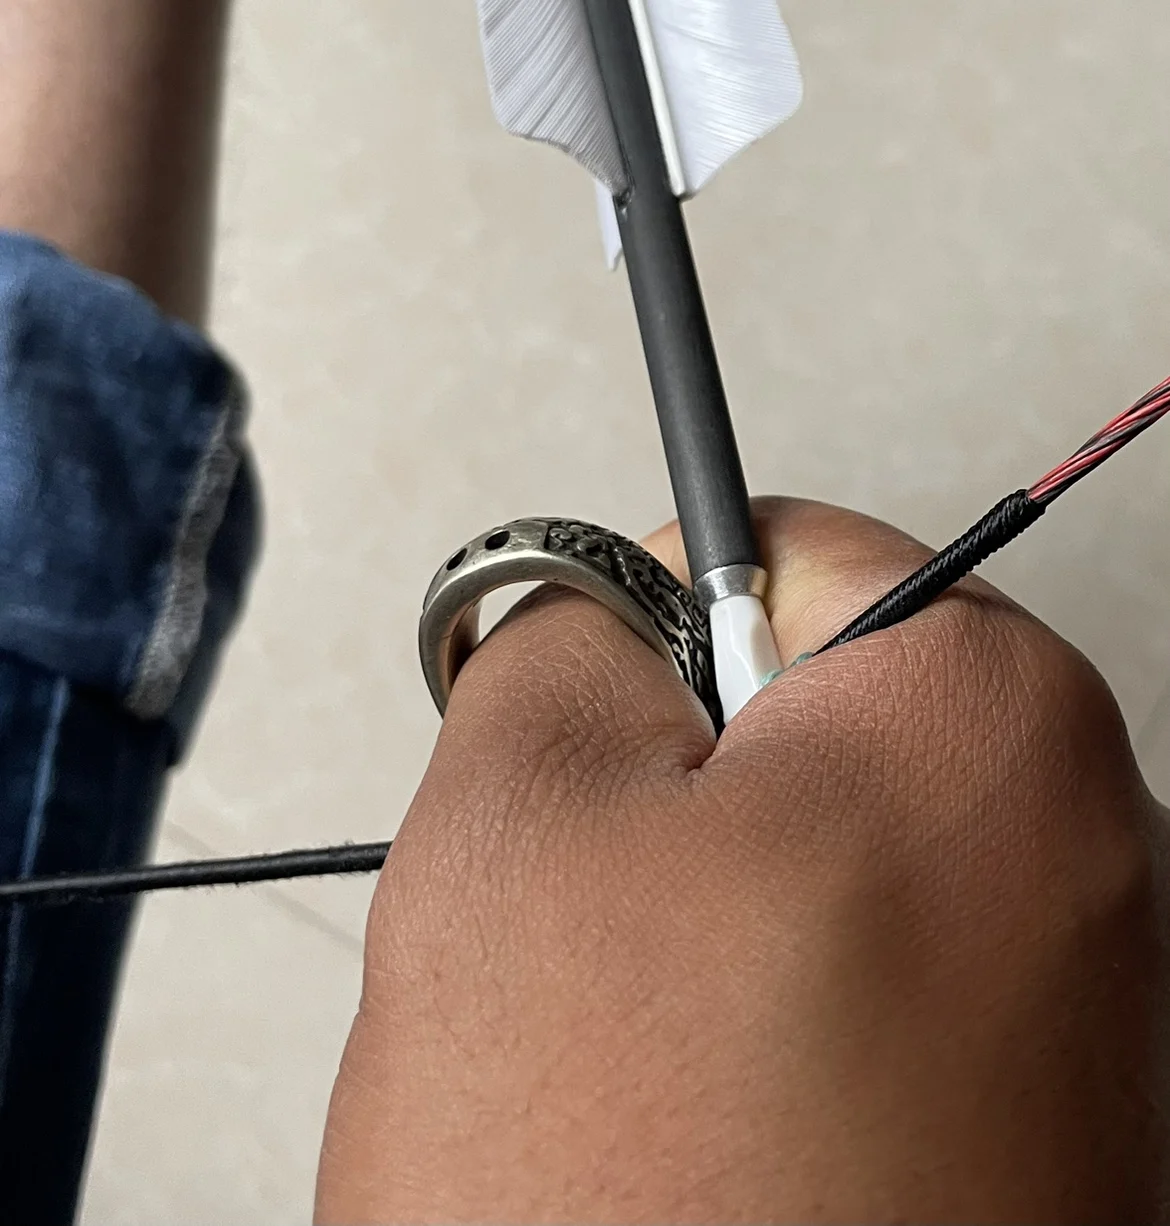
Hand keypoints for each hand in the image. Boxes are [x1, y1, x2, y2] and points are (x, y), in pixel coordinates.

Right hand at [315, 497, 1167, 1224]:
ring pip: (803, 857)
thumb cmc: (628, 1185)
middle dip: (662, 785)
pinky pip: (842, 981)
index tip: (587, 712)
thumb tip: (585, 599)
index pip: (782, 549)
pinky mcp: (1024, 1109)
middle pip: (797, 716)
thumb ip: (554, 645)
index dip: (647, 615)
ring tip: (623, 1047)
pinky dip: (744, 1013)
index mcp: (983, 719)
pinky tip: (686, 1115)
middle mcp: (1079, 844)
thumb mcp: (520, 820)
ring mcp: (1068, 991)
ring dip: (685, 916)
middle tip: (582, 917)